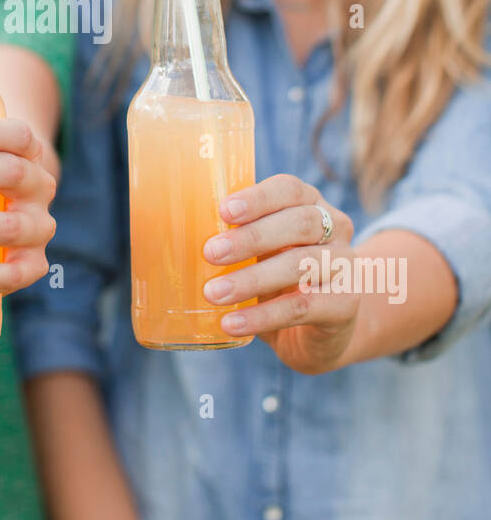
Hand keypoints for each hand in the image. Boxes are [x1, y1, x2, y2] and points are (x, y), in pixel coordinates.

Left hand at [202, 172, 356, 374]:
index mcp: (310, 204)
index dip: (258, 198)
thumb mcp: (259, 253)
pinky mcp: (345, 303)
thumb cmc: (277, 280)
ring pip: (301, 265)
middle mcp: (335, 228)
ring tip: (213, 294)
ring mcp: (345, 265)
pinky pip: (303, 307)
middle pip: (299, 222)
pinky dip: (263, 316)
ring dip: (252, 279)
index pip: (290, 189)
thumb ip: (235, 239)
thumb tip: (175, 234)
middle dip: (252, 237)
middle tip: (210, 253)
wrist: (320, 330)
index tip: (224, 211)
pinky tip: (232, 324)